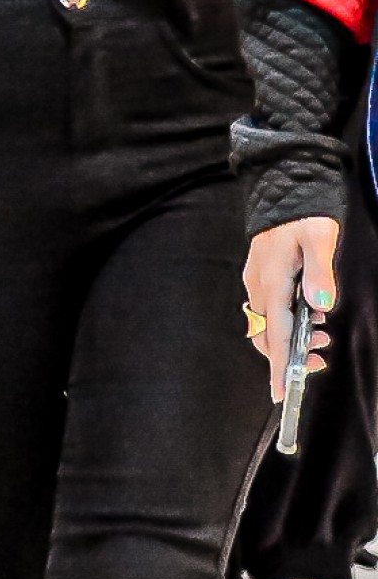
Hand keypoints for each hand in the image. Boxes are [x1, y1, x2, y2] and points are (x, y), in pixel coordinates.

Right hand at [244, 216, 338, 402]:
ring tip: (322, 336)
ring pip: (266, 325)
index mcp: (272, 282)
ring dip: (289, 340)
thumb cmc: (304, 212)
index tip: (281, 392)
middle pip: (266, 337)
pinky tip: (307, 316)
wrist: (284, 186)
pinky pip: (267, 311)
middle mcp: (259, 286)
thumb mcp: (319, 239)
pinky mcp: (260, 275)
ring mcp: (256, 281)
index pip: (276, 334)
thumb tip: (320, 308)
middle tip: (320, 359)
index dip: (280, 366)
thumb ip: (320, 274)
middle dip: (288, 357)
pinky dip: (285, 324)